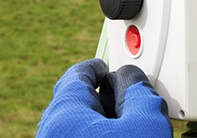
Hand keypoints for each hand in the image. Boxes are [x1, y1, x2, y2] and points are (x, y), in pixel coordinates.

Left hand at [36, 59, 170, 137]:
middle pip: (74, 102)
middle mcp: (50, 134)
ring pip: (75, 125)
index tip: (105, 66)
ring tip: (126, 124)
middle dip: (100, 95)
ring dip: (100, 120)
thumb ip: (139, 92)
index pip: (75, 76)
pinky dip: (96, 134)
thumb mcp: (146, 124)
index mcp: (63, 116)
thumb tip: (132, 78)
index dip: (96, 67)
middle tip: (123, 96)